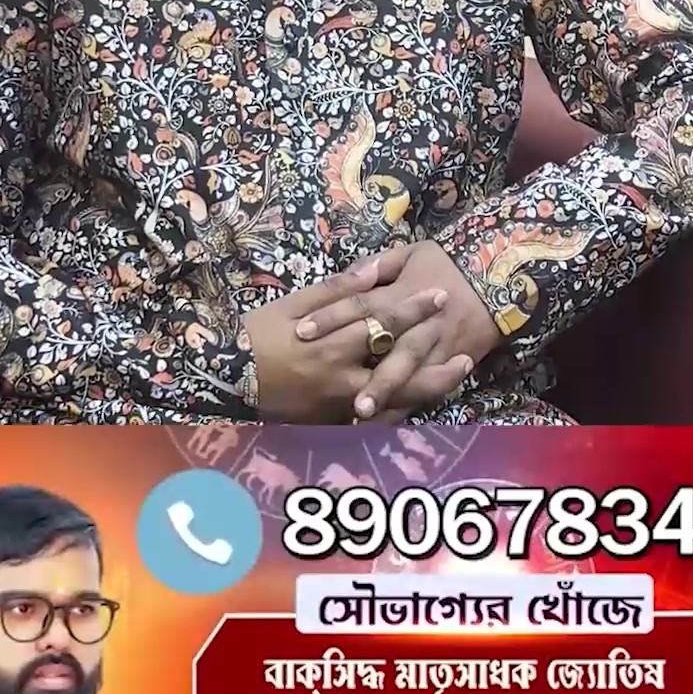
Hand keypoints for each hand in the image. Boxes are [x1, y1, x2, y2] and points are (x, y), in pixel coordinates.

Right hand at [243, 253, 464, 423]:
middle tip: (466, 350)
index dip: (413, 309)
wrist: (226, 376)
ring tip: (456, 376)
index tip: (441, 295)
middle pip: (396, 369)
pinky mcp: (331, 422)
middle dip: (433, 358)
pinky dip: (398, 413)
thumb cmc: (259, 333)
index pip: (381, 322)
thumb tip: (374, 271)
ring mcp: (337, 404)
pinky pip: (372, 422)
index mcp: (330, 341)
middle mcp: (340, 376)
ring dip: (426, 389)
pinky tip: (420, 404)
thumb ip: (336, 290)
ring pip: (392, 401)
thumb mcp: (294, 303)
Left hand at [294, 241, 499, 420]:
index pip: (359, 306)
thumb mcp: (412, 253)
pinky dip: (408, 402)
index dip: (330, 318)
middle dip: (352, 362)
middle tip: (321, 383)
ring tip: (361, 413)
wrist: (498, 278)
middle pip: (382, 346)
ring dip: (384, 392)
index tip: (301, 332)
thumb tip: (350, 275)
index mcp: (398, 293)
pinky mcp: (451, 361)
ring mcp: (434, 346)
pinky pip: (428, 385)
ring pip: (406, 372)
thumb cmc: (447, 263)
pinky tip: (386, 420)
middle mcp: (414, 323)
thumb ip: (379, 264)